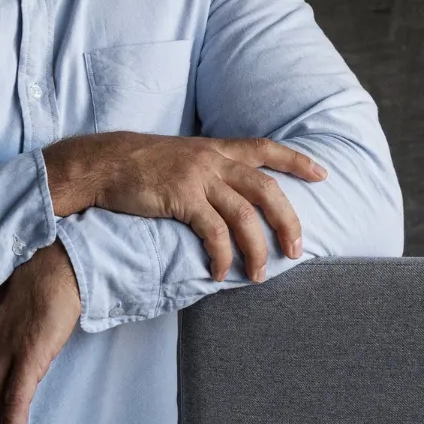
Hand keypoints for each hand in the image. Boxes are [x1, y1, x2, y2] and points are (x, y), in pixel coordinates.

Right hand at [43, 133, 327, 282]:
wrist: (101, 164)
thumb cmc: (136, 164)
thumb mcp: (179, 156)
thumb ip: (205, 168)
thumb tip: (224, 191)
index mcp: (214, 148)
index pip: (265, 148)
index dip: (297, 161)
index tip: (323, 174)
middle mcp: (212, 160)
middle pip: (266, 188)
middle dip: (288, 220)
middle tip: (298, 249)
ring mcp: (197, 178)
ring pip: (244, 215)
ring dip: (257, 248)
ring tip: (261, 275)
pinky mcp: (180, 198)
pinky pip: (212, 232)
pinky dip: (222, 255)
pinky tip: (221, 273)